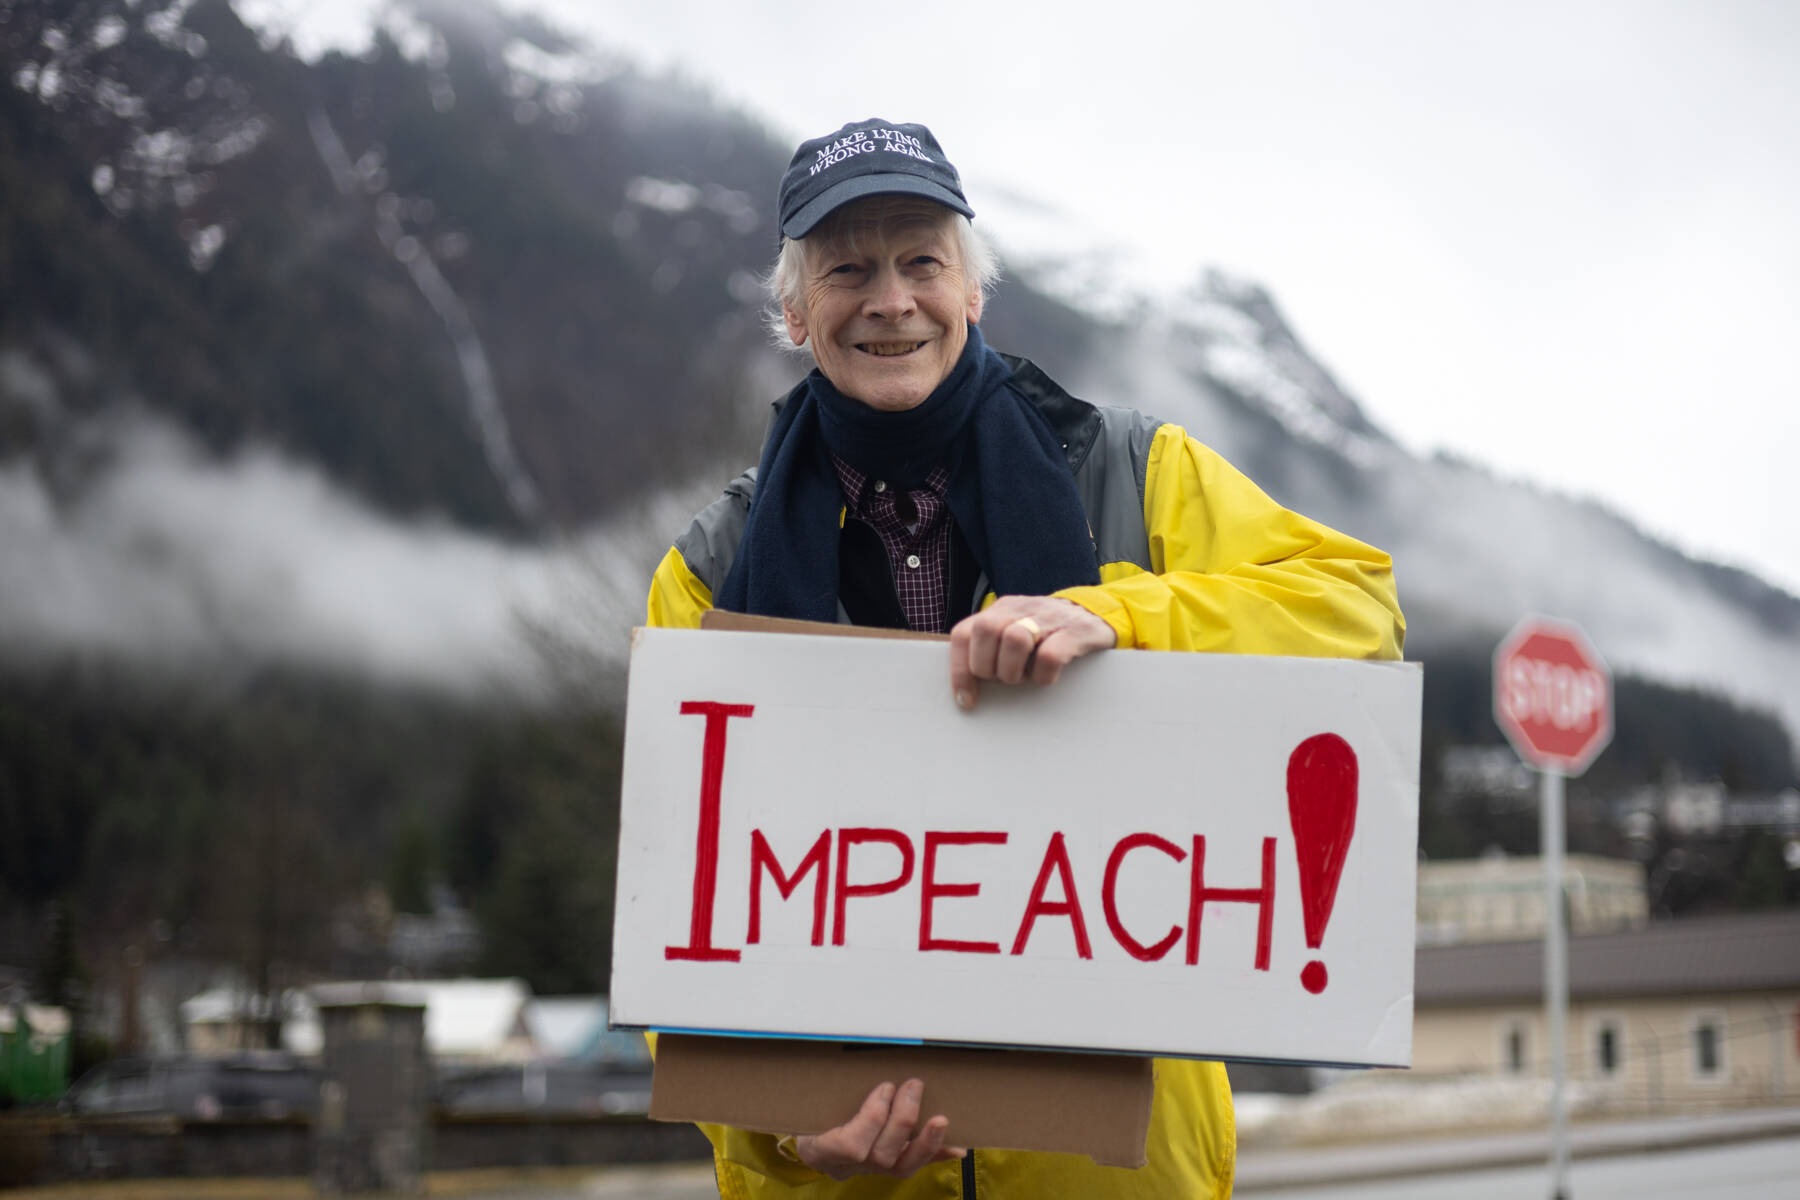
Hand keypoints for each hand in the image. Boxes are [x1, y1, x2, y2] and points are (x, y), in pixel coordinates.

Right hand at [792, 1079, 964, 1179]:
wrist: (806, 1138)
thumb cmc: (806, 1112)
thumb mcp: (804, 1099)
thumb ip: (823, 1083)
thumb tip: (848, 1048)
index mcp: (819, 1148)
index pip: (849, 1145)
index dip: (872, 1119)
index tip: (885, 1087)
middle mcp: (845, 1166)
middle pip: (880, 1155)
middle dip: (903, 1119)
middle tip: (913, 1086)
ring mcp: (868, 1171)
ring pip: (901, 1167)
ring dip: (924, 1139)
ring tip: (940, 1117)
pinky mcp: (888, 1169)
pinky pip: (914, 1166)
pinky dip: (937, 1154)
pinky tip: (958, 1147)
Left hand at [949, 595, 1117, 709]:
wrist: (1097, 615)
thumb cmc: (1048, 634)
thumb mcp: (1015, 630)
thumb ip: (990, 647)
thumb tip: (964, 688)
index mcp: (1000, 610)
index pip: (964, 633)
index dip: (959, 669)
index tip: (965, 699)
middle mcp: (1020, 609)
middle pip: (985, 631)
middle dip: (988, 667)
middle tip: (1003, 679)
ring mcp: (1048, 617)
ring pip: (1015, 640)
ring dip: (1014, 671)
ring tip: (1024, 678)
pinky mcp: (1075, 631)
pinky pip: (1050, 656)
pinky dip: (1043, 675)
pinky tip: (1046, 678)